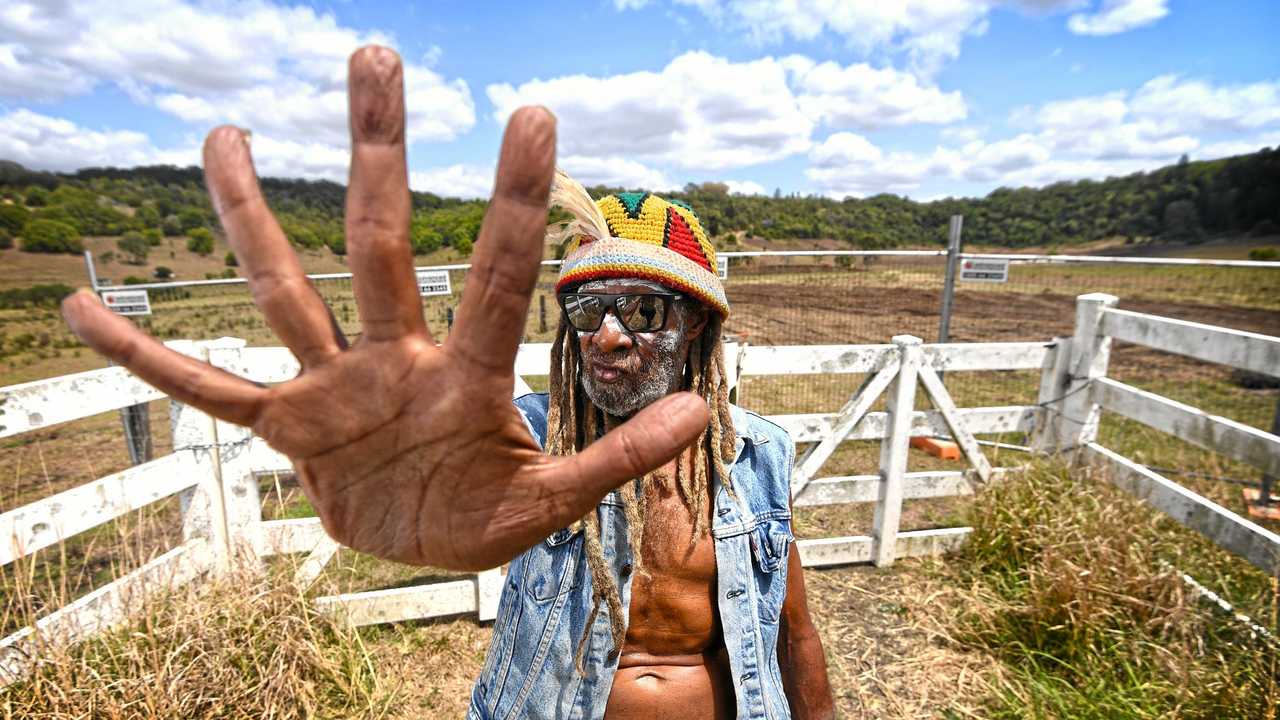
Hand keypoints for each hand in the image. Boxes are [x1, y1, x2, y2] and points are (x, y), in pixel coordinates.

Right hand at [61, 46, 708, 571]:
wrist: (423, 546)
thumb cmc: (487, 515)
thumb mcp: (553, 503)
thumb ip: (616, 460)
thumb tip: (703, 411)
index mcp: (465, 375)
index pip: (492, 273)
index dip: (510, 200)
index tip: (531, 113)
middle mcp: (393, 358)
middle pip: (379, 242)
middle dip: (378, 155)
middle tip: (375, 55)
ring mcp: (333, 387)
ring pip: (284, 289)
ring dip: (252, 217)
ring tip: (226, 134)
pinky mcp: (286, 428)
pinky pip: (206, 389)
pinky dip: (149, 359)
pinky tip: (83, 311)